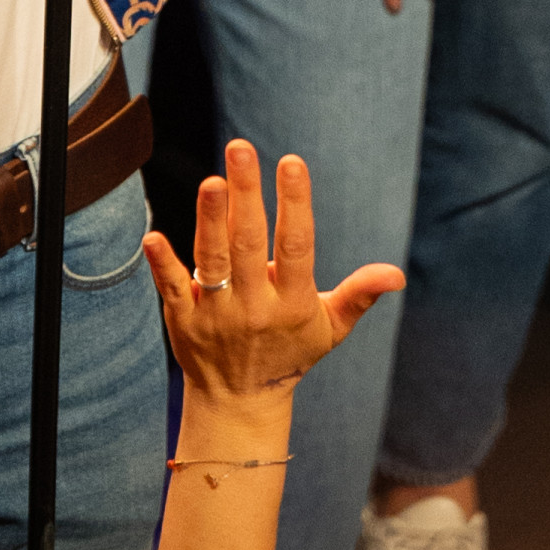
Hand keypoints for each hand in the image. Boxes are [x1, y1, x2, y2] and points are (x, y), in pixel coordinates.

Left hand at [144, 140, 399, 421]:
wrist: (240, 401)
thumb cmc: (291, 353)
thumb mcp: (330, 328)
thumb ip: (359, 295)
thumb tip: (397, 274)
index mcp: (293, 303)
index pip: (296, 246)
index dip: (295, 203)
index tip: (291, 162)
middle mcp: (254, 307)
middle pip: (249, 244)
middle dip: (246, 195)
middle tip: (240, 148)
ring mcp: (216, 315)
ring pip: (212, 262)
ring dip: (210, 220)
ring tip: (211, 181)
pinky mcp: (183, 321)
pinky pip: (172, 288)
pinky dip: (162, 264)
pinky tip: (153, 237)